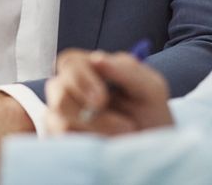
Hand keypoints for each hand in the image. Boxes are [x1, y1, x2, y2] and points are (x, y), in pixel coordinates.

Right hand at [45, 48, 173, 135]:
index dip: (81, 79)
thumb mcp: (150, 89)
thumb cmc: (151, 116)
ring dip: (94, 130)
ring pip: (57, 117)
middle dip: (89, 111)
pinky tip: (105, 146)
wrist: (153, 153)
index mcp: (90, 69)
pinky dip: (87, 144)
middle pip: (57, 88)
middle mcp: (70, 89)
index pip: (70, 62)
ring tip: (123, 138)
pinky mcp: (59, 139)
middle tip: (124, 127)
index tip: (102, 100)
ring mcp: (61, 115)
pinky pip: (60, 139)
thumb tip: (96, 58)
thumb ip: (126, 70)